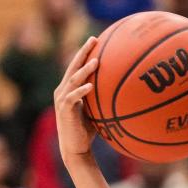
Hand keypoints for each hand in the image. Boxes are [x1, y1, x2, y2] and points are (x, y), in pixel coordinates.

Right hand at [53, 36, 98, 159]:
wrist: (76, 148)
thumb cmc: (88, 130)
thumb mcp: (98, 111)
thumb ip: (104, 99)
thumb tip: (125, 93)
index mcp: (70, 88)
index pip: (77, 66)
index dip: (85, 52)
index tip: (96, 40)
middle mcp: (63, 90)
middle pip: (73, 66)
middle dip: (83, 52)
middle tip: (93, 39)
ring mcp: (62, 99)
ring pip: (73, 80)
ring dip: (85, 70)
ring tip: (96, 61)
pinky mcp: (64, 110)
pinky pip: (72, 97)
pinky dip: (81, 91)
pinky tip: (90, 86)